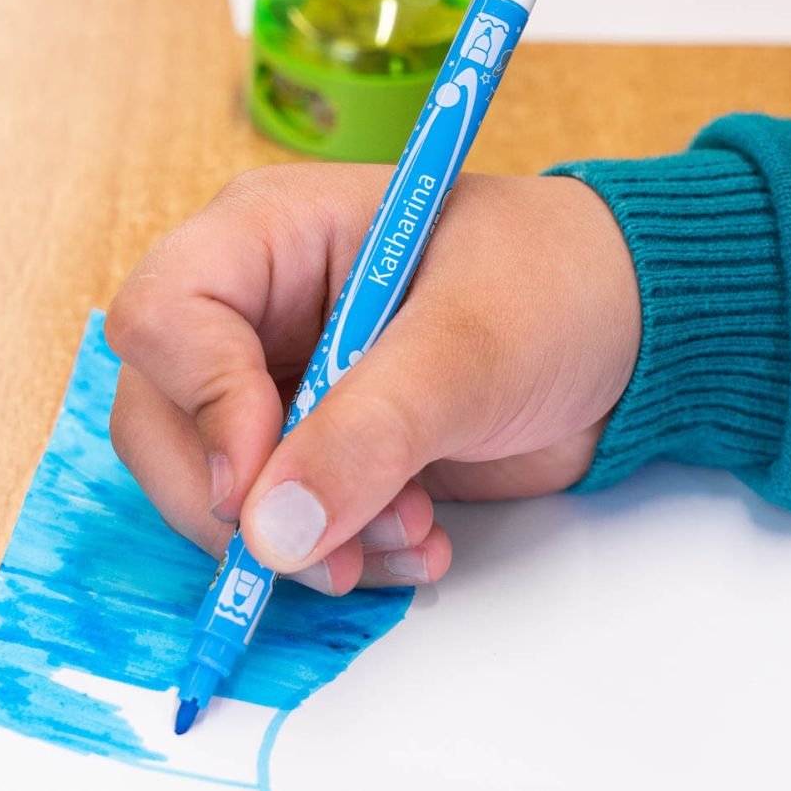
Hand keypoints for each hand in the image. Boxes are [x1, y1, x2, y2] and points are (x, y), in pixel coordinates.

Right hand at [106, 163, 639, 592]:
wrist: (626, 338)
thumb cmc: (554, 289)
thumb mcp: (468, 348)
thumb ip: (369, 431)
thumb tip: (270, 532)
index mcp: (273, 237)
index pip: (165, 317)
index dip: (198, 405)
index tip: (262, 480)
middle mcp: (260, 312)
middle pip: (164, 418)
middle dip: (241, 505)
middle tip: (325, 553)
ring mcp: (286, 385)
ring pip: (223, 488)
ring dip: (306, 539)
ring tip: (411, 535)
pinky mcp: (323, 448)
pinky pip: (287, 521)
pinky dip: (344, 551)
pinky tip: (420, 542)